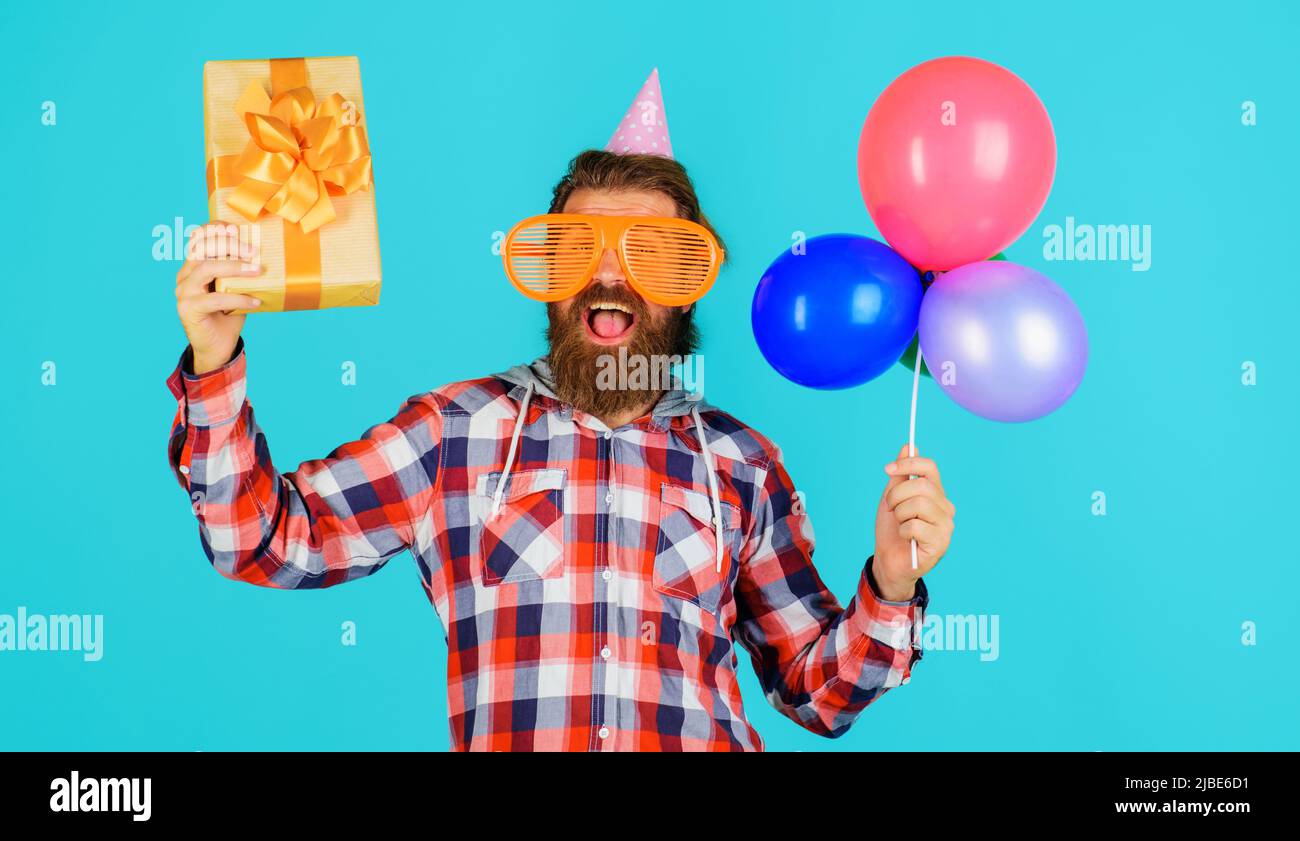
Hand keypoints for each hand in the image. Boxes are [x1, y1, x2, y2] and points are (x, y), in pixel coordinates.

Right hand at [175, 222, 263, 373]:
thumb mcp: (236, 288)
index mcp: (194, 266)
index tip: (238, 228)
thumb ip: (242, 272)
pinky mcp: (188, 309)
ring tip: (258, 271)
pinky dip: (238, 299)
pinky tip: (255, 302)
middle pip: (202, 249)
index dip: (216, 229)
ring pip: (206, 269)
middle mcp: (185, 275)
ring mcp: (183, 292)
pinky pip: (214, 299)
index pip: (198, 238)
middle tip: (255, 251)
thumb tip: (268, 256)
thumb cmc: (229, 314)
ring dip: (235, 268)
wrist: (217, 346)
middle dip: (230, 245)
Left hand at [872, 444, 954, 600]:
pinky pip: (914, 526)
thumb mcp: (892, 497)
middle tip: (890, 508)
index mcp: (936, 494)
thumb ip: (901, 474)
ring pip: (918, 505)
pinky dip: (902, 531)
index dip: (908, 464)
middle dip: (896, 495)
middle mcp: (946, 508)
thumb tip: (909, 446)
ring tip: (899, 524)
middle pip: (921, 485)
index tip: (887, 469)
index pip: (929, 468)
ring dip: (899, 514)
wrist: (888, 560)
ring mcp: (946, 526)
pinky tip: (905, 538)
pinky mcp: (940, 544)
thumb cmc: (892, 529)